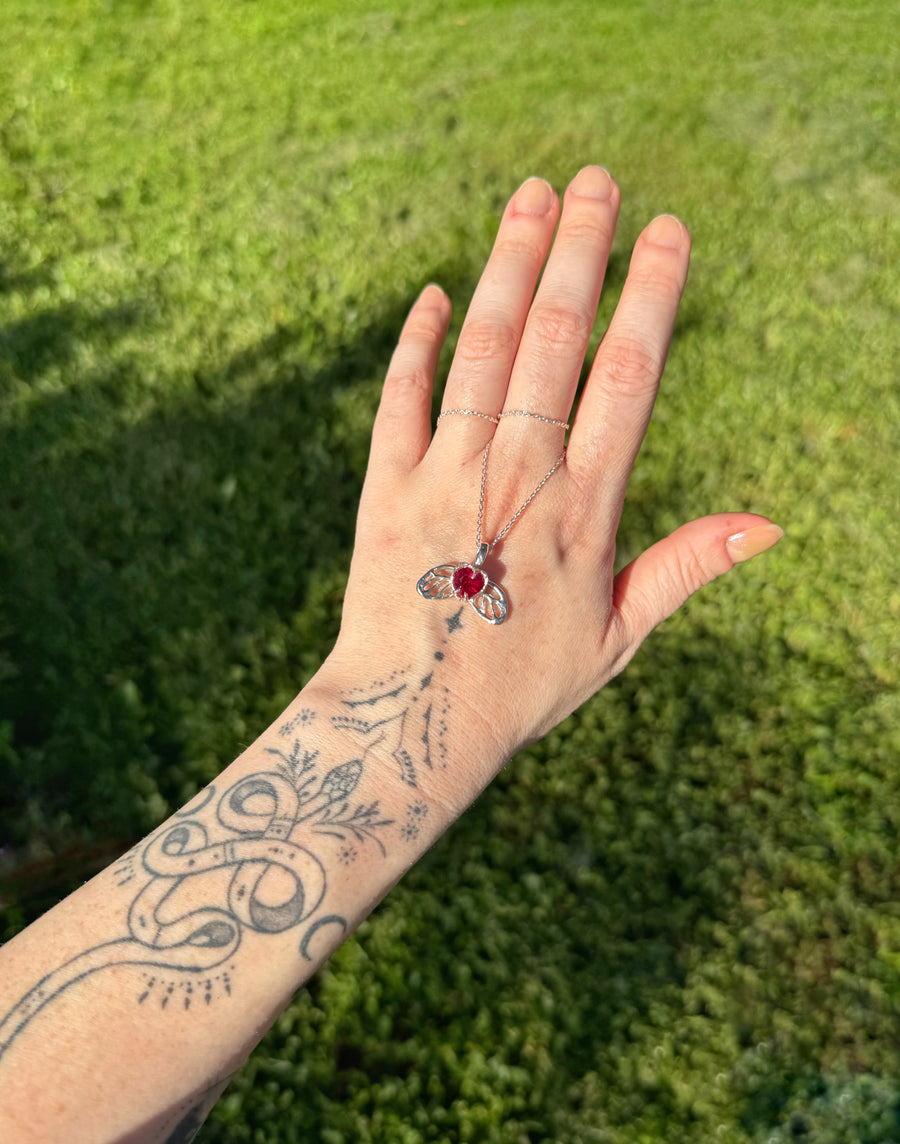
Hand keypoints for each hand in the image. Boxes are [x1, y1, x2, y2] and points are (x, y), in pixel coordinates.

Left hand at [329, 167, 780, 796]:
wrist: (410, 726)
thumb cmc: (520, 687)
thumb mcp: (618, 639)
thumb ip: (685, 569)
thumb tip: (769, 524)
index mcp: (583, 511)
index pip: (627, 379)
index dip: (650, 298)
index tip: (667, 231)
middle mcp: (517, 478)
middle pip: (554, 342)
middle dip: (579, 253)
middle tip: (595, 181)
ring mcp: (445, 477)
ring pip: (482, 353)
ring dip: (507, 268)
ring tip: (529, 198)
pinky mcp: (383, 489)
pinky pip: (399, 399)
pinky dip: (417, 343)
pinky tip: (436, 294)